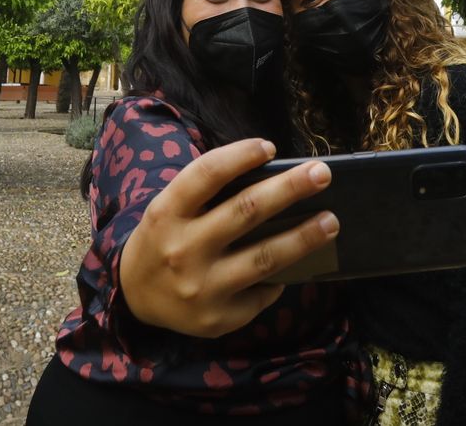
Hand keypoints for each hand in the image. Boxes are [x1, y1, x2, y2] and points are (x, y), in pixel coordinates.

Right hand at [118, 138, 338, 338]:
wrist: (135, 297)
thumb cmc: (165, 239)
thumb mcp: (170, 210)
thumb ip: (208, 196)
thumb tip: (272, 178)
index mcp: (166, 213)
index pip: (205, 175)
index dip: (240, 156)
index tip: (271, 146)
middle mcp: (183, 250)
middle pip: (245, 211)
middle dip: (289, 189)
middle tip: (322, 173)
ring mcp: (202, 287)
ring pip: (265, 257)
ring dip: (304, 236)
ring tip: (331, 220)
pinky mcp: (219, 318)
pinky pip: (262, 292)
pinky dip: (282, 275)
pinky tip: (298, 262)